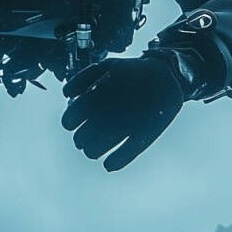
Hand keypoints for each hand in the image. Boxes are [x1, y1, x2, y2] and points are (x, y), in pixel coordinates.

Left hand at [61, 57, 183, 170]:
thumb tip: (66, 95)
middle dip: (79, 139)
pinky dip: (115, 162)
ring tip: (91, 150)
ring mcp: (129, 122)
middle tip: (80, 139)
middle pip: (83, 135)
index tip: (70, 124)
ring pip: (100, 147)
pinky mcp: (146, 133)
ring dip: (91, 151)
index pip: (73, 115)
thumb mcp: (104, 66)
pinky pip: (127, 153)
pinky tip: (109, 165)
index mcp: (100, 92)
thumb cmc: (130, 72)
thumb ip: (82, 78)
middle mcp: (112, 108)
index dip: (68, 122)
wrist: (165, 75)